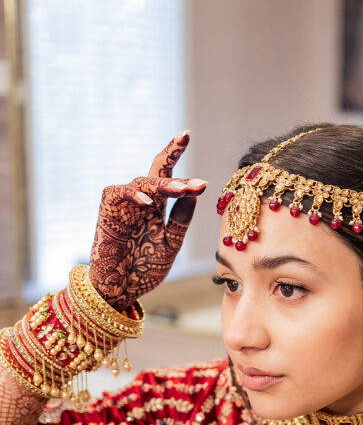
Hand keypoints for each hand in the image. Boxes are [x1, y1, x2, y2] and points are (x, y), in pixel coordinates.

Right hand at [89, 131, 207, 310]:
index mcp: (157, 208)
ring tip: (180, 190)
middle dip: (173, 161)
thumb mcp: (170, 246)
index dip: (174, 153)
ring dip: (162, 184)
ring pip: (141, 182)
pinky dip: (132, 195)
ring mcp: (123, 206)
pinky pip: (118, 193)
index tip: (186, 133)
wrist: (120, 291)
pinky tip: (147, 203)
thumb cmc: (143, 270)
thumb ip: (180, 222)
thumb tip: (193, 194)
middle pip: (155, 172)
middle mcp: (141, 202)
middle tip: (191, 162)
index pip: (167, 175)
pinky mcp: (107, 212)